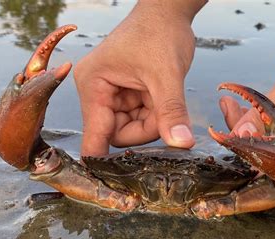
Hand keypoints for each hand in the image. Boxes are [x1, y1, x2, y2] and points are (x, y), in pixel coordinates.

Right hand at [74, 1, 205, 156]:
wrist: (167, 12)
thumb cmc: (158, 32)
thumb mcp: (166, 74)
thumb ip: (172, 111)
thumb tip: (181, 143)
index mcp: (93, 86)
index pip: (95, 135)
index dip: (104, 161)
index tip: (115, 185)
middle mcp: (98, 93)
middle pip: (119, 135)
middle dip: (147, 129)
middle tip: (166, 112)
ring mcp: (114, 96)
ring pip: (133, 130)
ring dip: (155, 122)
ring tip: (165, 95)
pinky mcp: (129, 96)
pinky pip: (143, 120)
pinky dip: (157, 115)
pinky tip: (164, 96)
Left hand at [219, 0, 274, 150]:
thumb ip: (265, 113)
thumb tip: (238, 135)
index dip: (250, 145)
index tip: (224, 134)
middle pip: (271, 144)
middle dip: (244, 128)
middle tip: (226, 108)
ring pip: (268, 131)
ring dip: (246, 118)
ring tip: (227, 102)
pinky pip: (272, 119)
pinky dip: (255, 111)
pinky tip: (237, 102)